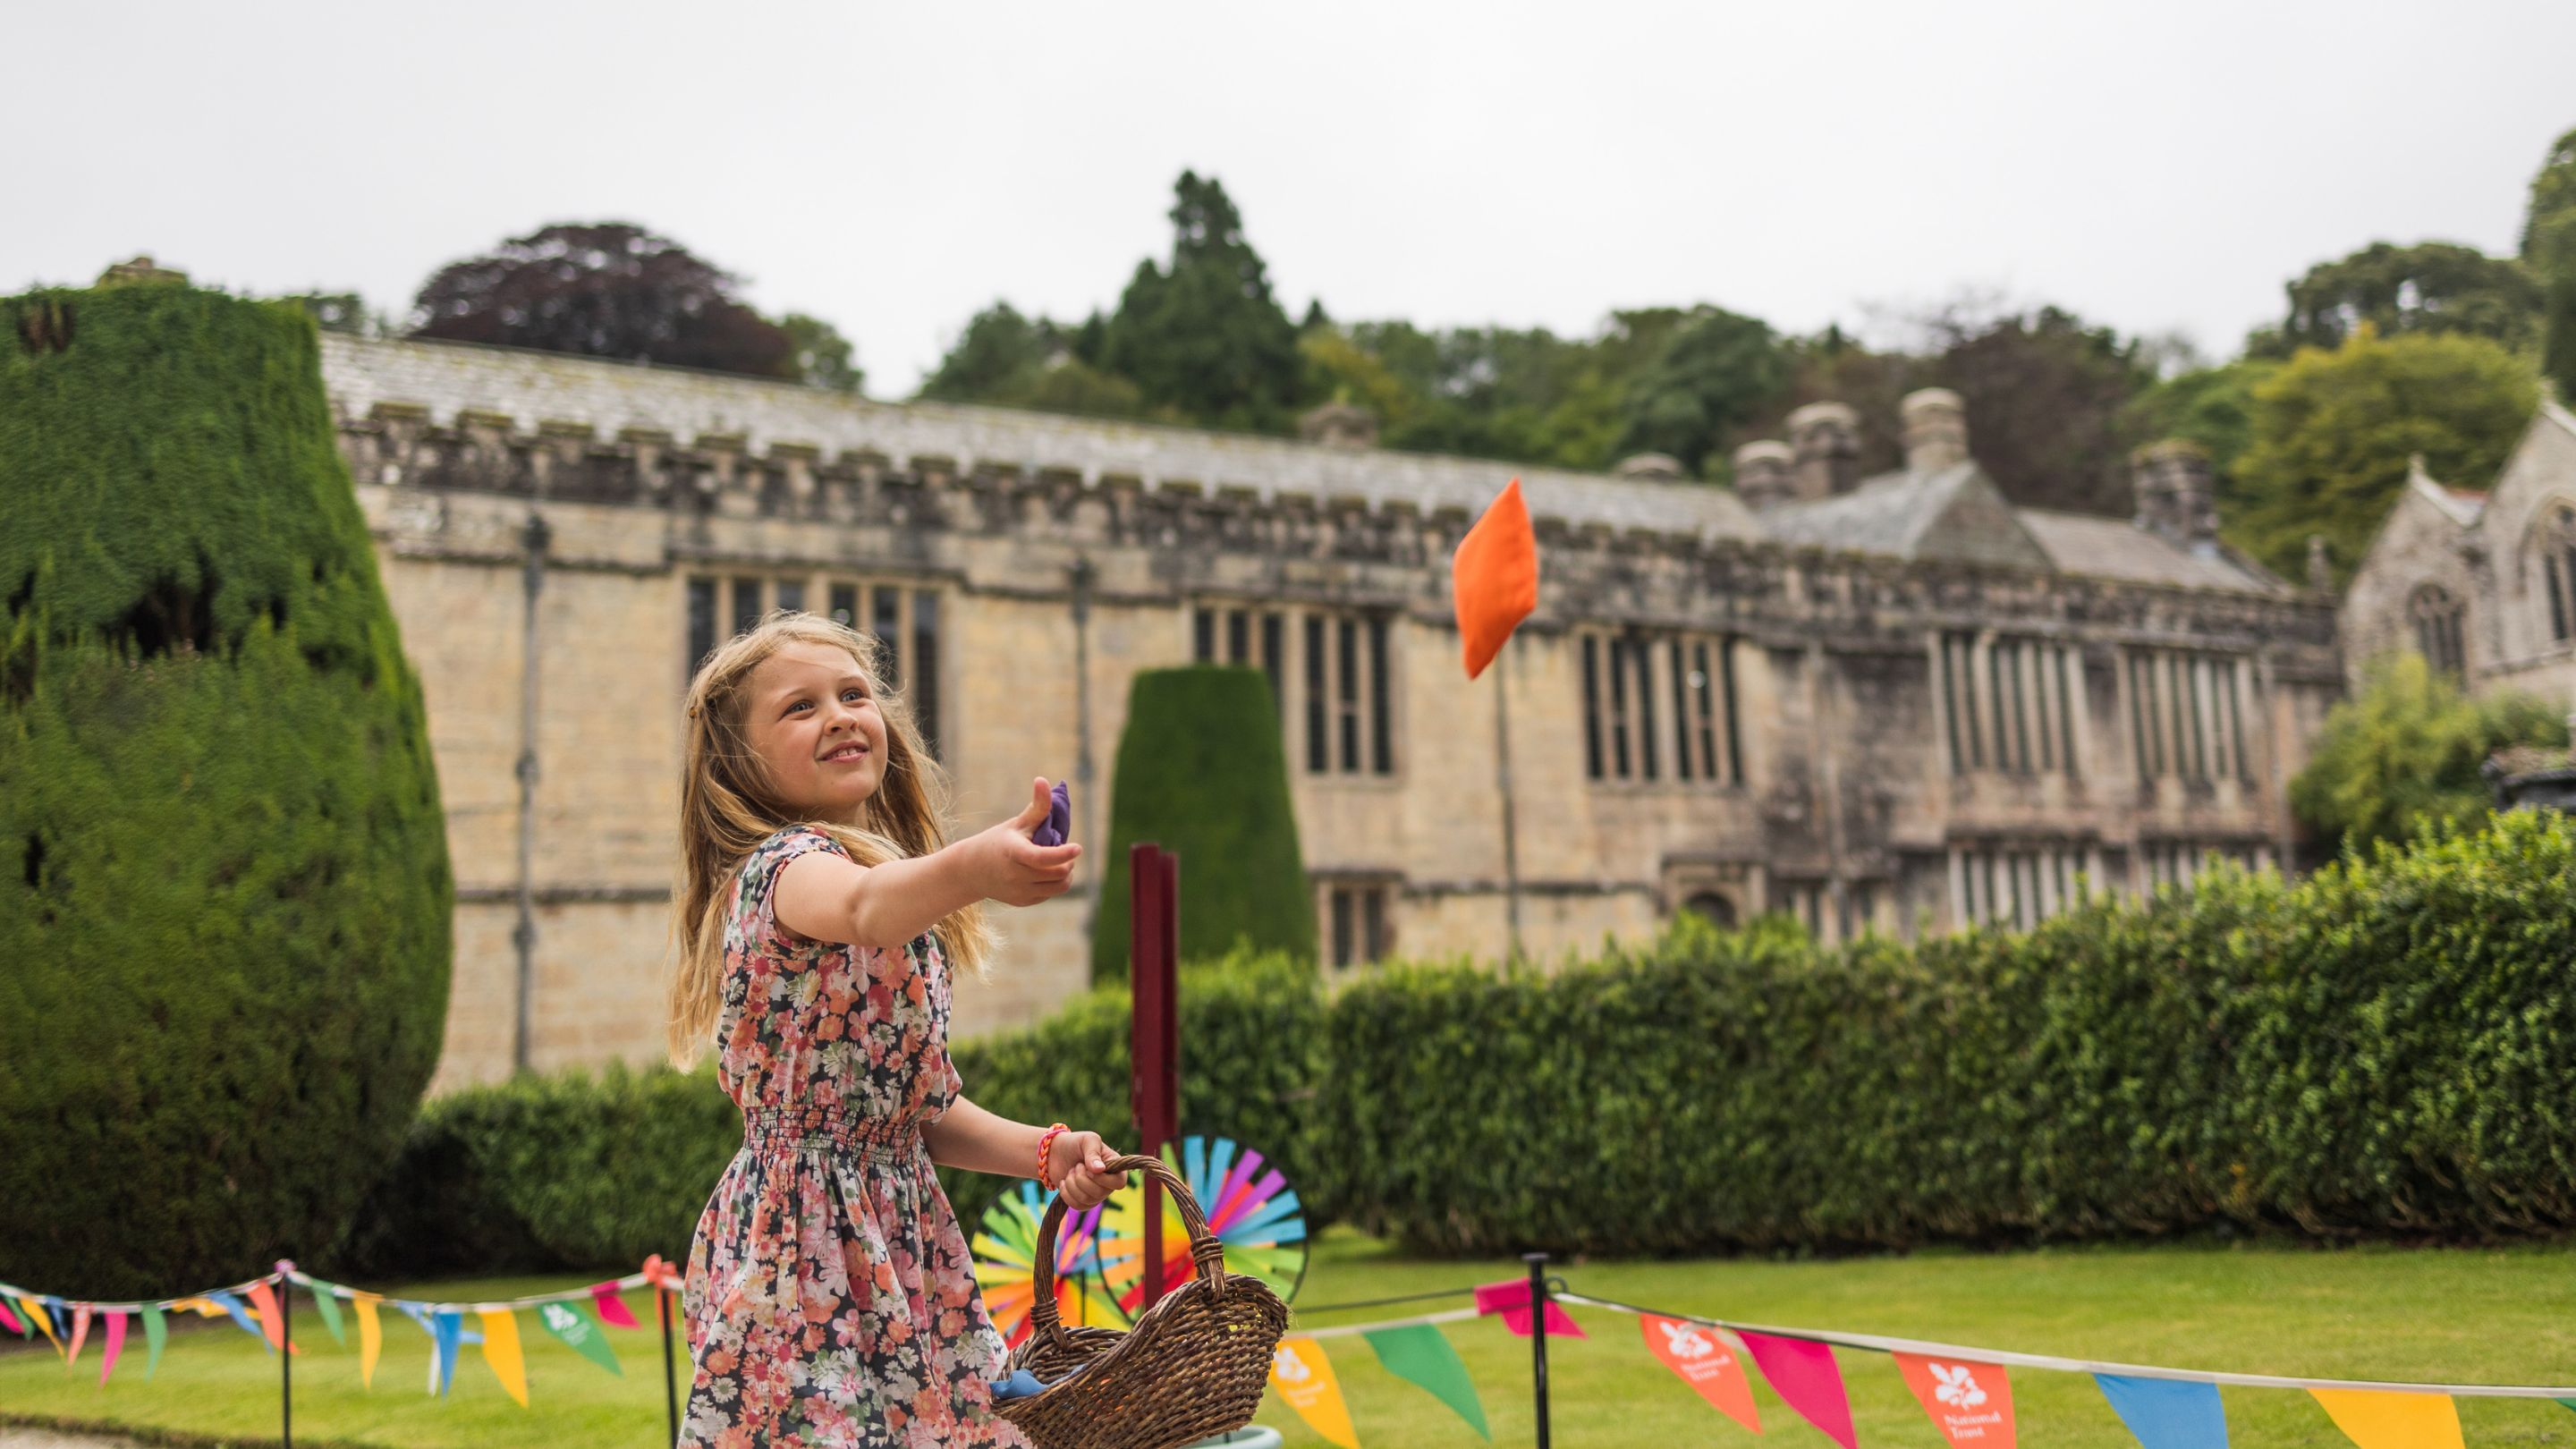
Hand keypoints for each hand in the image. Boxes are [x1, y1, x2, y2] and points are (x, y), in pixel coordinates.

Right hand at [972, 778, 1081, 906]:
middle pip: (1057, 873)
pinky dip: (1055, 883)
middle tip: (1067, 851)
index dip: (1063, 854)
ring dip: (1066, 873)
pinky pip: (1050, 894)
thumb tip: (1043, 780)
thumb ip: (1036, 806)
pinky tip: (1047, 872)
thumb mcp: (1016, 824)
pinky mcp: (1022, 902)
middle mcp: (1015, 875)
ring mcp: (1019, 891)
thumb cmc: (999, 841)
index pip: (1042, 858)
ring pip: (1059, 887)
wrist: (972, 870)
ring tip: (1062, 862)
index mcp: (1013, 853)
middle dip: (1068, 861)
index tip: (1078, 847)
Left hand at [1049, 1130, 1120, 1210]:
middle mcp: (1108, 1183)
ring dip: (1072, 1184)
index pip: (1119, 1183)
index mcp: (1115, 1167)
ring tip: (1070, 1172)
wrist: (1056, 1153)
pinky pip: (1077, 1206)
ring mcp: (1096, 1194)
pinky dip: (1066, 1194)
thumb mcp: (1087, 1140)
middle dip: (1081, 1179)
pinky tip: (1064, 1182)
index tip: (1089, 1169)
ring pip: (1086, 1200)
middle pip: (1100, 1193)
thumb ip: (1093, 1153)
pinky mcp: (1083, 1202)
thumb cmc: (1076, 1143)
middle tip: (1076, 1166)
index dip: (1103, 1179)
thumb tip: (1100, 1169)